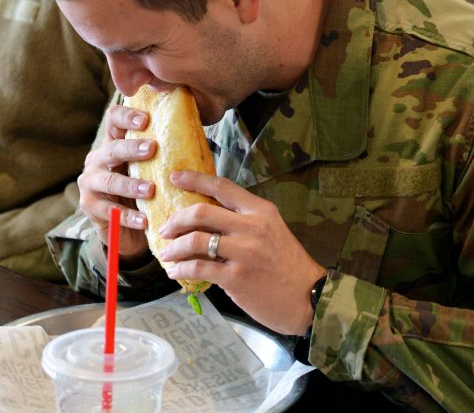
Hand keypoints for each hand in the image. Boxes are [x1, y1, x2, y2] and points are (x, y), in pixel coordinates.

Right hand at [76, 103, 156, 258]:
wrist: (130, 230)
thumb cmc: (146, 192)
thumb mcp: (154, 170)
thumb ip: (165, 154)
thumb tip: (196, 138)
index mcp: (114, 142)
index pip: (114, 119)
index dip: (127, 116)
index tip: (145, 120)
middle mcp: (98, 159)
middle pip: (112, 148)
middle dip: (132, 148)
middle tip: (151, 149)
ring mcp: (91, 183)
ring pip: (110, 181)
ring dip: (131, 185)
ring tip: (150, 190)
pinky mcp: (90, 207)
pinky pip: (110, 211)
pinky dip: (128, 216)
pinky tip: (144, 220)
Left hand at [158, 171, 325, 334]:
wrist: (308, 297)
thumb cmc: (287, 264)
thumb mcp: (271, 229)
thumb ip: (244, 220)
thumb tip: (208, 218)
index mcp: (260, 210)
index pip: (222, 186)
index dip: (195, 179)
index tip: (175, 176)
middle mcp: (251, 227)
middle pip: (201, 212)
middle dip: (176, 219)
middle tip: (164, 228)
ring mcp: (244, 252)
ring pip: (196, 241)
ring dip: (174, 247)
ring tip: (166, 253)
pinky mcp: (236, 278)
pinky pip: (199, 269)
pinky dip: (182, 269)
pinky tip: (176, 272)